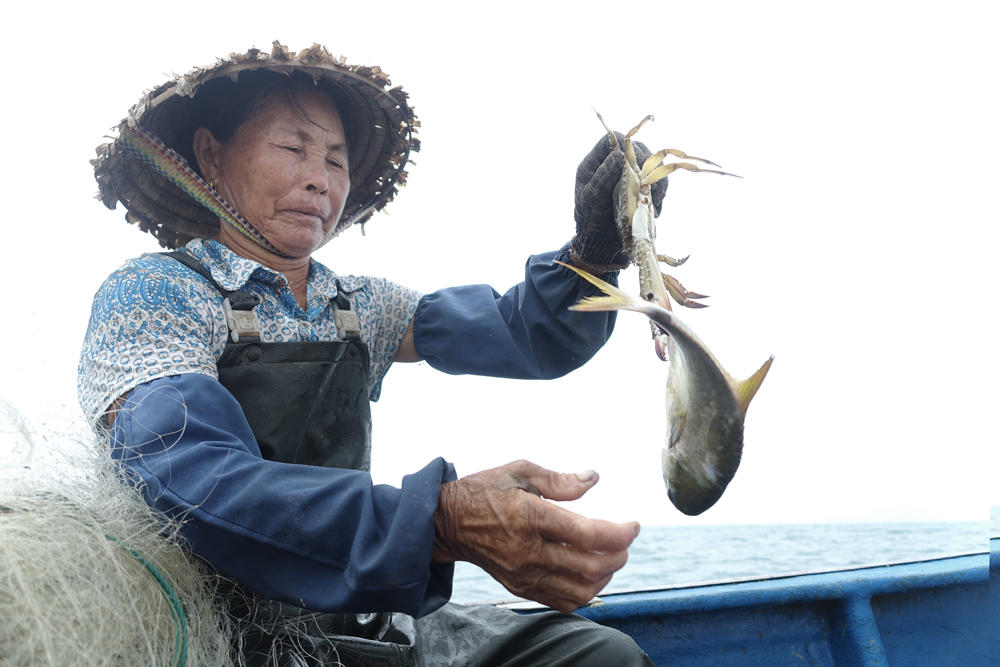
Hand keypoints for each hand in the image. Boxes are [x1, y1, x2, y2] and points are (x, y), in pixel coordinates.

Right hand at [432, 459, 639, 612]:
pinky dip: (585, 593)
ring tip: (611, 557)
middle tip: (625, 540)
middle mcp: (528, 550)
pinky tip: (591, 574)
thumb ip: (559, 479)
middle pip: (590, 566)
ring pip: (580, 590)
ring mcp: (524, 574)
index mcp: (530, 516)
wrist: (448, 523)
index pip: (587, 534)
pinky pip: (562, 601)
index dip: (619, 533)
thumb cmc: (485, 491)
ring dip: (606, 576)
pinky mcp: (520, 587)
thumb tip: (593, 479)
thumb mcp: (519, 470)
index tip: (634, 526)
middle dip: (618, 555)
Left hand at [570, 133, 668, 271]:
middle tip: (649, 185)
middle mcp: (614, 165)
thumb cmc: (589, 220)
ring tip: (652, 201)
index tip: (635, 164)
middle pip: (639, 150)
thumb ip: (604, 176)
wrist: (600, 243)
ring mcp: (629, 176)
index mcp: (596, 162)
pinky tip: (654, 209)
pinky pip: (657, 183)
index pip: (614, 140)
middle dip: (647, 167)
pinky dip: (659, 194)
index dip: (627, 147)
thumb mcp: (591, 198)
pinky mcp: (641, 189)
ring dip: (656, 181)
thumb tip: (620, 156)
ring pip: (652, 167)